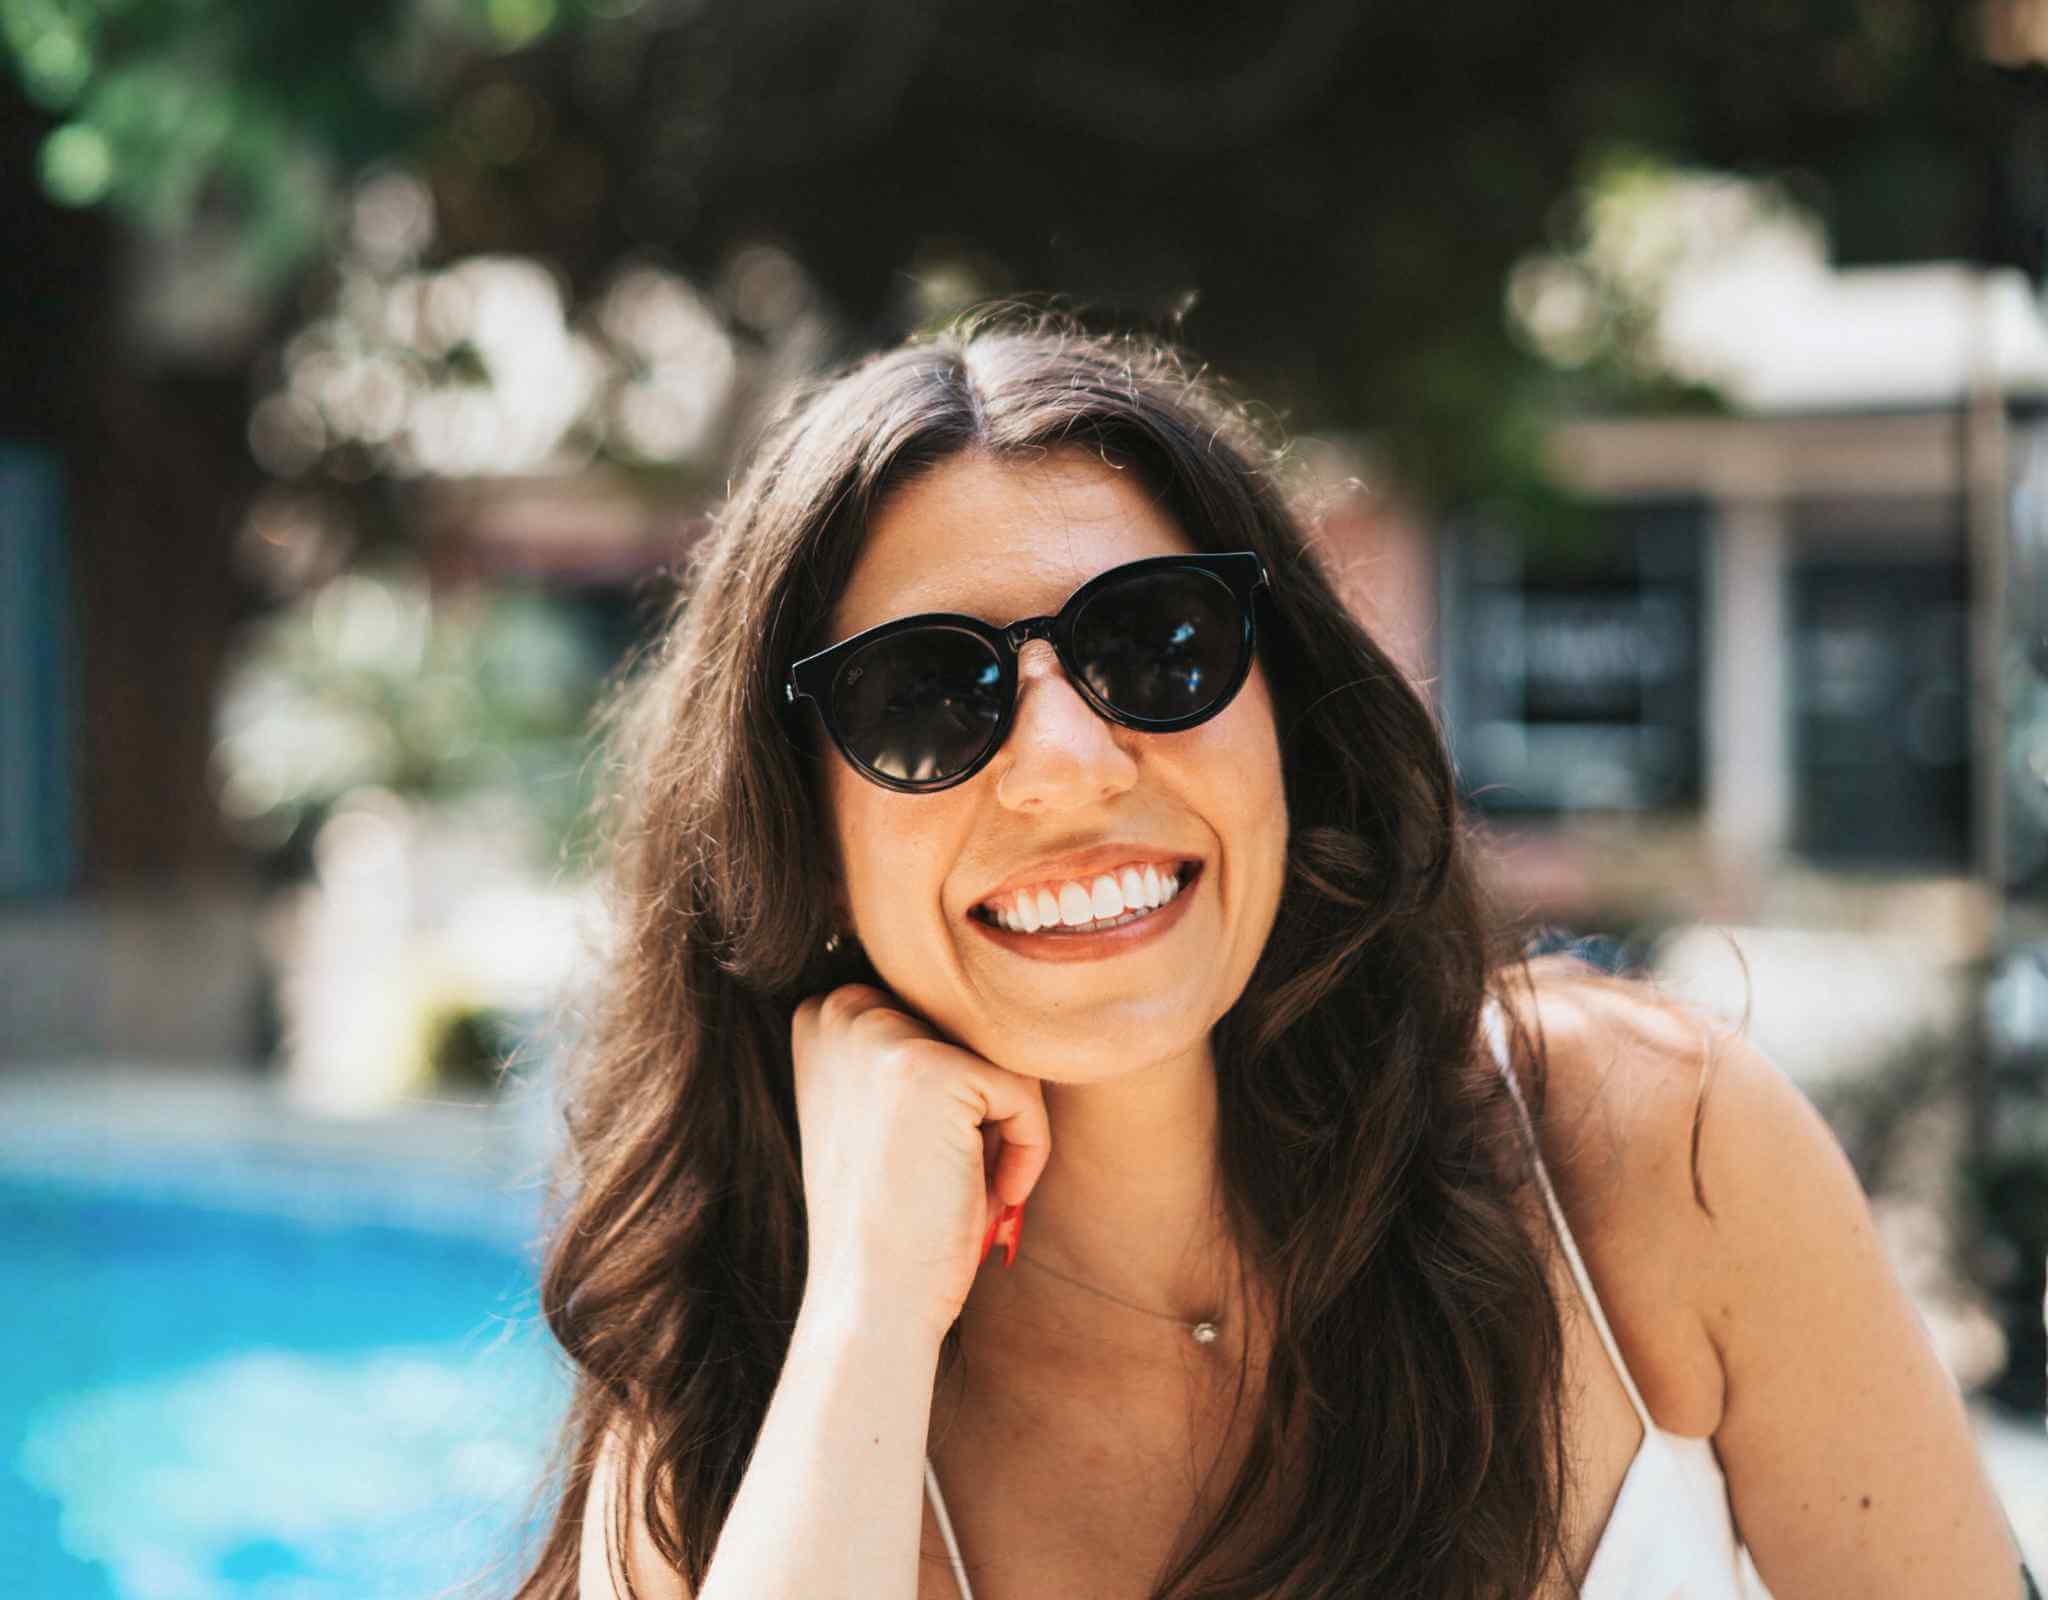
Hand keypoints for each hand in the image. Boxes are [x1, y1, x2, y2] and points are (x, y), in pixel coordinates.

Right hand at [790, 982, 1050, 1338]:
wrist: (873, 1302)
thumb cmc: (890, 1218)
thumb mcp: (876, 1109)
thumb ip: (909, 1045)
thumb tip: (999, 998)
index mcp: (820, 1013)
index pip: (941, 1015)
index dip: (955, 1094)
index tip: (925, 1155)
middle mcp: (840, 1009)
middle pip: (974, 1030)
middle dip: (983, 1108)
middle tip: (948, 1176)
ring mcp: (882, 1034)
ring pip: (1003, 1057)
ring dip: (1004, 1131)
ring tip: (967, 1186)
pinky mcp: (933, 1068)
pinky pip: (1025, 1091)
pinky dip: (1028, 1151)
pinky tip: (989, 1195)